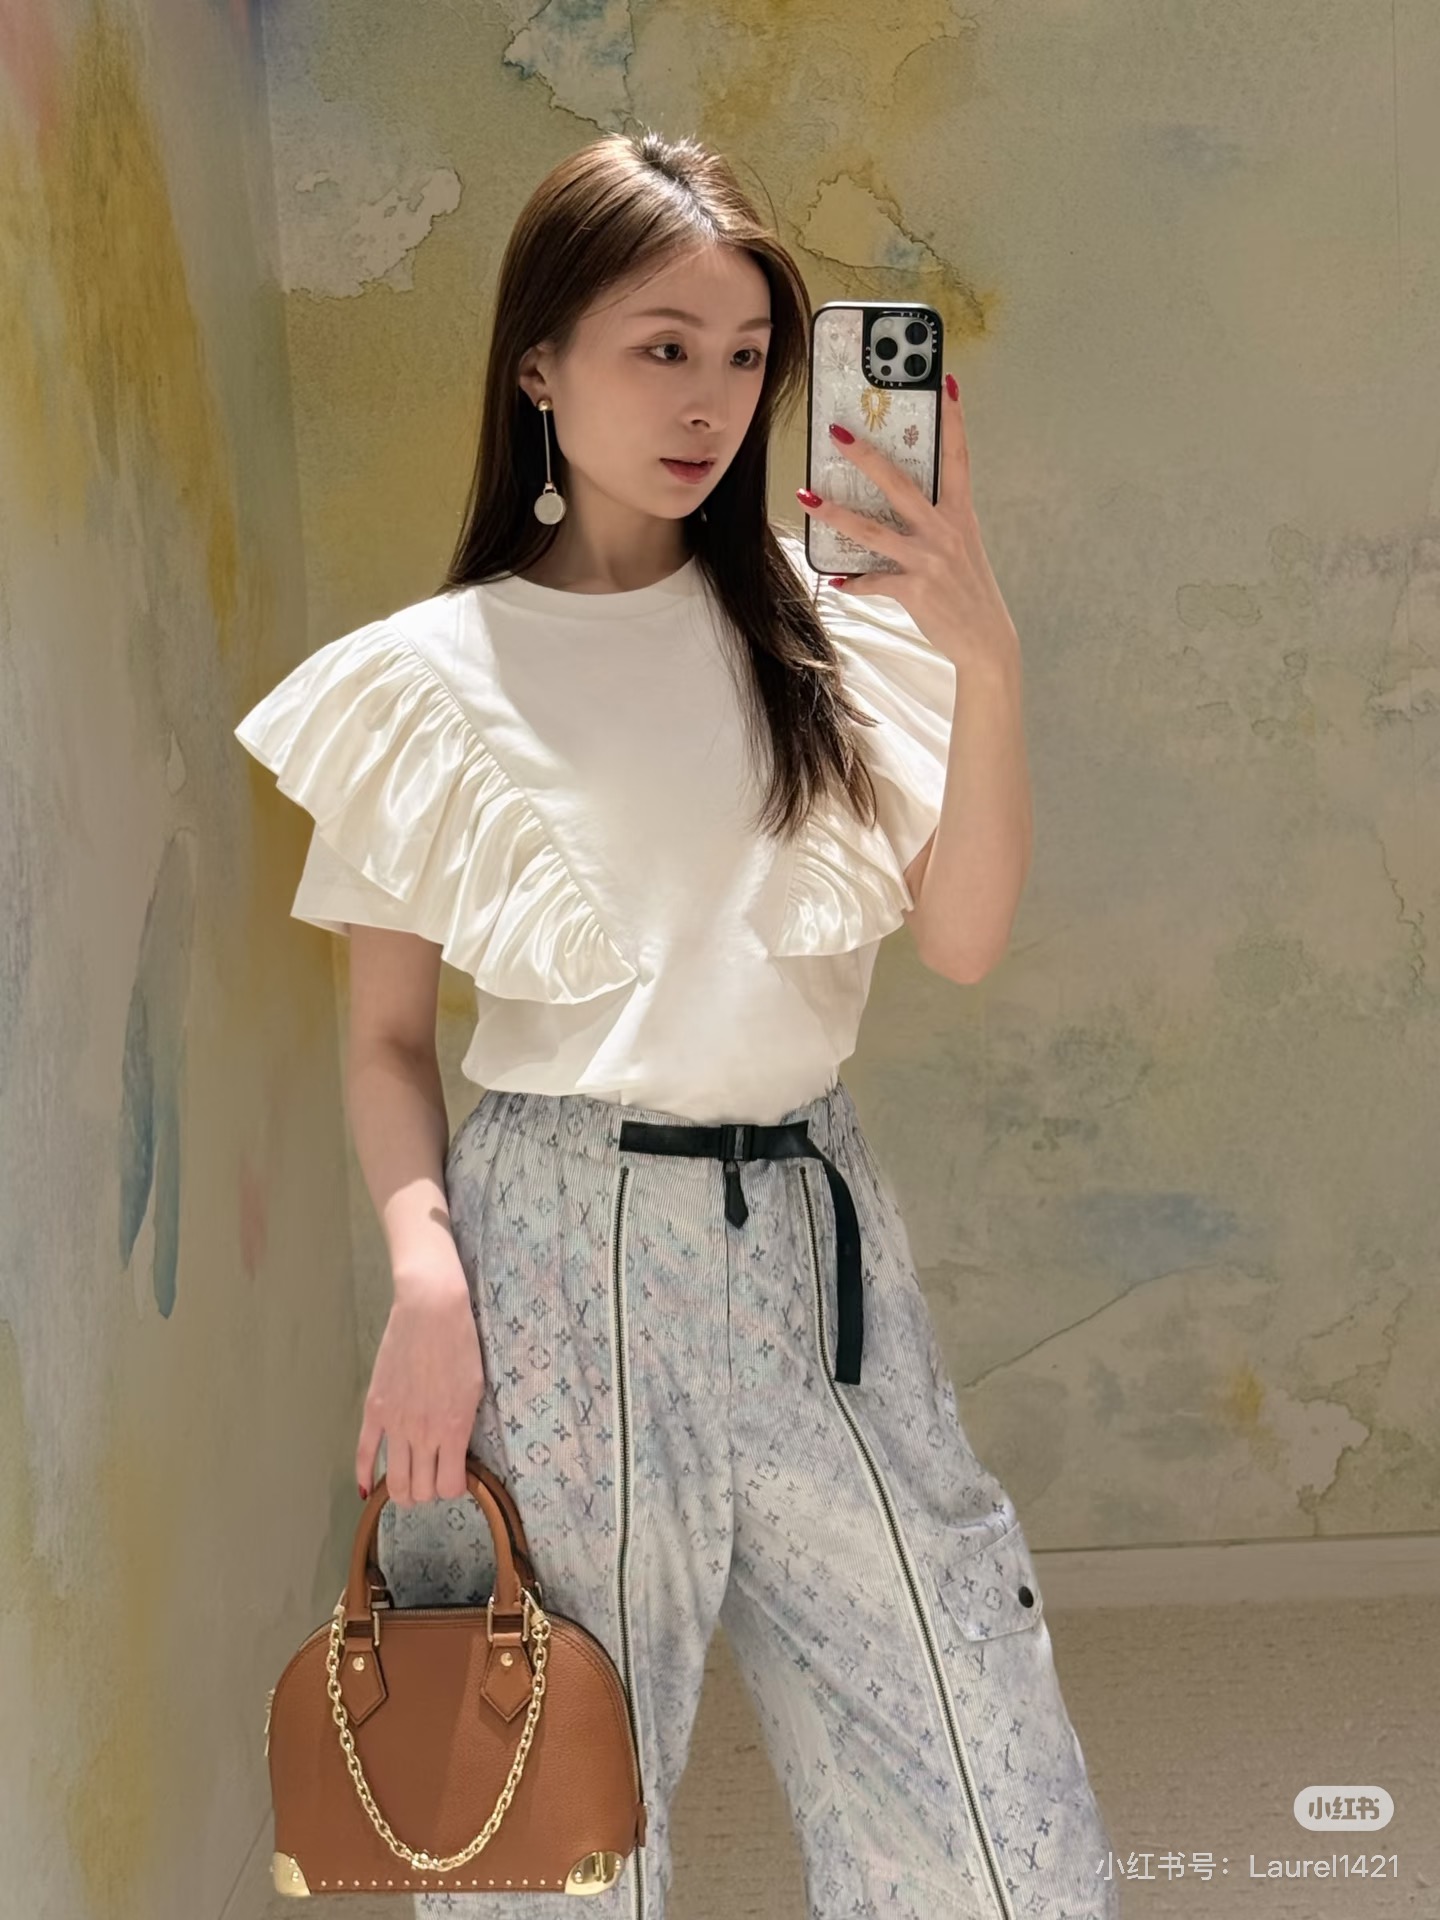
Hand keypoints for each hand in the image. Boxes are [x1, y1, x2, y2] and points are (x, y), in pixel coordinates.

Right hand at [355, 1252, 485, 1507]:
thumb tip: (453, 1453)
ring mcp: (395, 1424)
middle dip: (428, 1492)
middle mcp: (424, 1434)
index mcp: (454, 1430)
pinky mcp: (374, 1409)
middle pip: (421, 1491)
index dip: (453, 1487)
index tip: (454, 1475)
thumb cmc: (461, 1345)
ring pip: (394, 1483)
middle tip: (431, 1477)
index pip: (449, 1487)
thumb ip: (462, 1426)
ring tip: (408, 1485)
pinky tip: (366, 1488)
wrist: (431, 1311)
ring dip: (402, 1491)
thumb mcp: (475, 1390)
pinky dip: (364, 1476)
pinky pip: (364, 1453)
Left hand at [796, 371, 1019, 674]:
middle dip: (866, 455)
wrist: (987, 641)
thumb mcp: (961, 547)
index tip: (947, 380)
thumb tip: (897, 507)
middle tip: (837, 432)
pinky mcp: (915, 590)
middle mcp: (945, 531)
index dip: (953, 418)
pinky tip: (835, 579)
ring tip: (807, 497)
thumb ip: (935, 523)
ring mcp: (929, 560)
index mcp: (960, 514)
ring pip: (872, 531)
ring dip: (835, 514)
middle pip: (900, 483)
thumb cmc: (969, 591)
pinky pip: (872, 581)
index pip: (958, 456)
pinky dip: (852, 581)